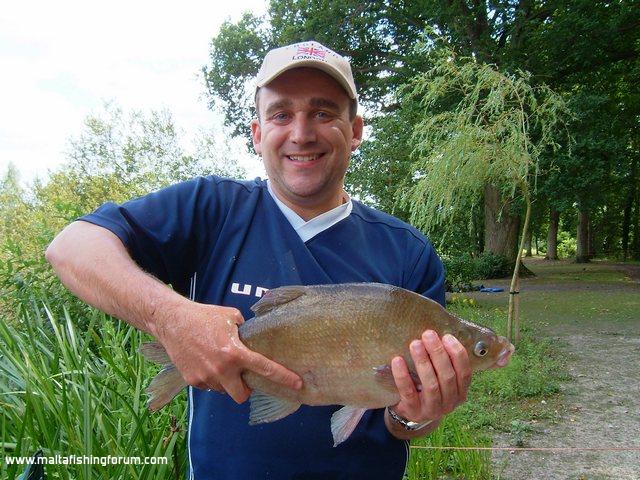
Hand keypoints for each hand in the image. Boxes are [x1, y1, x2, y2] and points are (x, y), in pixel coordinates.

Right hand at [155, 301, 301, 402]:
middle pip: (241, 395)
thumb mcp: (231, 317)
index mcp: (235, 352)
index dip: (283, 377)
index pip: (265, 368)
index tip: (297, 384)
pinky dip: (211, 379)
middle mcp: (222, 369)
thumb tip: (255, 339)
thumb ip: (246, 331)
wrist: (172, 321)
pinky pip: (209, 386)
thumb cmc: (204, 316)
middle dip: (245, 390)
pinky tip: (206, 362)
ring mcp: (206, 377)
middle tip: (243, 378)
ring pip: (224, 390)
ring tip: (220, 362)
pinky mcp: (192, 380)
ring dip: (226, 382)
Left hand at [390, 330, 470, 425]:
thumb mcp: (440, 378)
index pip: (465, 373)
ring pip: (431, 385)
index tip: (447, 336)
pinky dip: (403, 376)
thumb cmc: (427, 388)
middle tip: (428, 334)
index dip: (457, 354)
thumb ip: (443, 361)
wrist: (411, 412)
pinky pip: (408, 392)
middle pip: (447, 376)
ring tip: (415, 344)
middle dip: (438, 353)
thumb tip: (437, 332)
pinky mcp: (414, 411)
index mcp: (460, 392)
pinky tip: (397, 360)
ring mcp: (432, 409)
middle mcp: (450, 403)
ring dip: (423, 362)